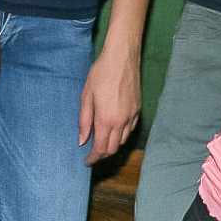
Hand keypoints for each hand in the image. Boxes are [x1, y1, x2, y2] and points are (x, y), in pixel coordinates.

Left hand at [79, 47, 140, 163]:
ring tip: (102, 141)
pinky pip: (130, 129)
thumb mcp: (86, 97)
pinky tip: (114, 128)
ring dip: (112, 145)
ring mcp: (131, 116)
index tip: (87, 161)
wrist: (121, 58)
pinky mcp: (137, 109)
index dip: (93, 158)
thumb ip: (84, 121)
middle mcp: (121, 121)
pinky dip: (121, 134)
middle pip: (113, 148)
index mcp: (106, 119)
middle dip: (102, 154)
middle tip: (92, 153)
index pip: (101, 148)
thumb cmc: (100, 74)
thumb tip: (82, 141)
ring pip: (123, 140)